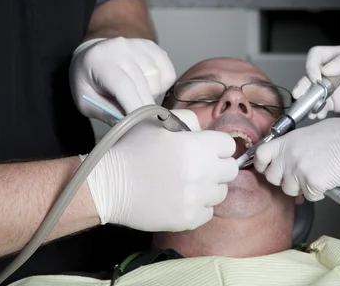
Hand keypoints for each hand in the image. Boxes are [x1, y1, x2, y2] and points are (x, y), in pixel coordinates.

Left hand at [70, 37, 176, 125]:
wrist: (93, 55)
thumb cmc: (88, 81)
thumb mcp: (86, 102)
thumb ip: (107, 114)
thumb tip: (130, 127)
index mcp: (101, 61)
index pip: (124, 86)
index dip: (135, 108)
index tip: (142, 127)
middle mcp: (122, 48)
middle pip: (144, 85)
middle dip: (145, 108)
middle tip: (139, 120)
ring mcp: (140, 46)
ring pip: (157, 82)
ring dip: (150, 95)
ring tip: (135, 95)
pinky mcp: (154, 47)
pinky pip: (168, 74)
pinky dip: (161, 85)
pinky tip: (146, 84)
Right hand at [82, 109, 237, 231]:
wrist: (109, 184)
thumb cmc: (132, 150)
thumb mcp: (157, 123)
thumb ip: (187, 120)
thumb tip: (203, 130)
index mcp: (197, 146)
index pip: (229, 145)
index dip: (218, 146)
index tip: (206, 149)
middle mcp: (201, 172)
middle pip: (231, 170)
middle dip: (218, 166)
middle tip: (200, 167)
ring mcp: (196, 198)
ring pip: (221, 193)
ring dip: (209, 188)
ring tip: (188, 183)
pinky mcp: (188, 219)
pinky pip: (208, 212)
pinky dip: (198, 207)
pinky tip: (181, 199)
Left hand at [254, 117, 339, 200]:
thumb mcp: (310, 132)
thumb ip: (293, 145)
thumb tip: (286, 156)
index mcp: (287, 140)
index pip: (260, 155)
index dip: (261, 164)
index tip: (266, 167)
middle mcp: (288, 155)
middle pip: (272, 177)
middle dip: (283, 179)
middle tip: (298, 174)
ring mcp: (298, 169)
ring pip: (289, 190)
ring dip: (300, 187)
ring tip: (316, 175)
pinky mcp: (311, 183)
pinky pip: (308, 196)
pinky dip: (317, 193)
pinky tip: (327, 180)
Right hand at [294, 46, 339, 124]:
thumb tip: (325, 69)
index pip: (317, 55)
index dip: (312, 66)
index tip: (317, 78)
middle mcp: (335, 72)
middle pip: (309, 74)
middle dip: (304, 85)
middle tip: (302, 95)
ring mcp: (334, 89)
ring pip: (311, 91)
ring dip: (307, 99)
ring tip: (310, 109)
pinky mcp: (335, 104)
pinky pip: (318, 106)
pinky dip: (314, 110)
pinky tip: (318, 114)